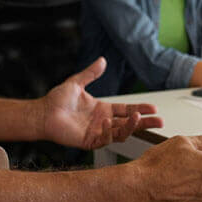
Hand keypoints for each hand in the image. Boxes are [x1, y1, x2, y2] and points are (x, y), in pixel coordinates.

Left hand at [42, 57, 162, 148]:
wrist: (42, 113)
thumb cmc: (56, 100)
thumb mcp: (77, 83)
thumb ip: (91, 73)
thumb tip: (102, 60)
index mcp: (103, 109)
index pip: (126, 110)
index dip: (140, 109)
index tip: (153, 108)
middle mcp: (103, 122)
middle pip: (129, 124)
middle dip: (144, 123)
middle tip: (159, 121)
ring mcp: (97, 133)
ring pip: (120, 133)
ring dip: (131, 127)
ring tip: (139, 118)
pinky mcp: (89, 141)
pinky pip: (105, 139)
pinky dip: (110, 132)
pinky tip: (110, 122)